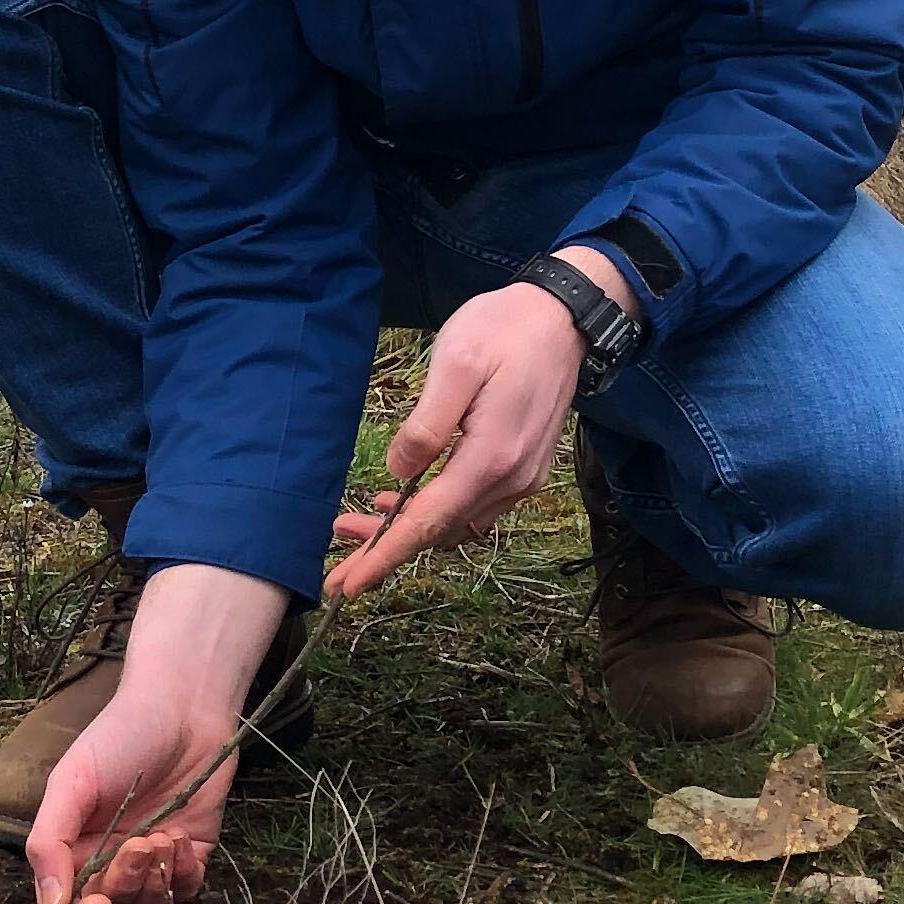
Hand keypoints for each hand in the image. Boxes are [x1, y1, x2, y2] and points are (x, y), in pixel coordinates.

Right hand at [25, 563, 289, 903]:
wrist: (183, 707)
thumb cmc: (118, 737)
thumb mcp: (70, 782)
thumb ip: (49, 844)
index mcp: (73, 848)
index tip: (99, 899)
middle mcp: (108, 862)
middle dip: (123, 887)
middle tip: (137, 844)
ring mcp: (150, 863)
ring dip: (154, 883)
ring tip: (163, 836)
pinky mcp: (191, 856)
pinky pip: (185, 893)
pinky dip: (184, 876)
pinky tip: (182, 836)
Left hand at [324, 246, 638, 600]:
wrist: (564, 318)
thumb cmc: (505, 330)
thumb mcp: (457, 364)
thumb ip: (426, 424)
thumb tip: (399, 472)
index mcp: (491, 457)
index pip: (429, 522)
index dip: (385, 556)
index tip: (349, 584)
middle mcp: (511, 478)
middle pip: (440, 530)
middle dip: (386, 547)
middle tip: (339, 557)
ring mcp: (523, 476)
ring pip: (457, 521)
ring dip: (410, 528)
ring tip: (360, 521)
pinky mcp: (526, 467)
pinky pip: (475, 505)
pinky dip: (438, 511)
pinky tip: (408, 496)